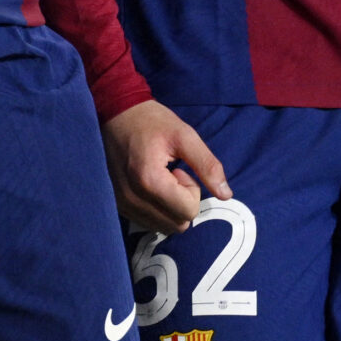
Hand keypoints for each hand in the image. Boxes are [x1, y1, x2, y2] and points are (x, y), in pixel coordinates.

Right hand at [103, 100, 232, 235]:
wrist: (115, 113)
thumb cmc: (152, 121)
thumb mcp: (185, 136)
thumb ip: (207, 166)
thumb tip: (226, 195)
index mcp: (150, 182)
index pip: (188, 211)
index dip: (192, 190)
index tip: (180, 169)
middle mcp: (132, 199)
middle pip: (177, 224)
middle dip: (182, 201)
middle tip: (172, 174)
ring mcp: (122, 205)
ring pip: (163, 228)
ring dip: (169, 207)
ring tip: (160, 179)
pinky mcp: (117, 206)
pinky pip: (147, 223)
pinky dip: (156, 210)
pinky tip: (149, 186)